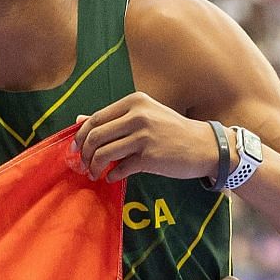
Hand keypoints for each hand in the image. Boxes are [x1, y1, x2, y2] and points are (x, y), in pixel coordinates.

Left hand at [74, 94, 227, 183]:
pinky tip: (113, 177)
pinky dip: (111, 175)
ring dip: (94, 168)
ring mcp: (144, 135)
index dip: (80, 137)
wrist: (203, 146)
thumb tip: (78, 121)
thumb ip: (112, 119)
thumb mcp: (143, 117)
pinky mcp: (149, 157)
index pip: (95, 119)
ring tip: (96, 173)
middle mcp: (138, 115)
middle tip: (84, 166)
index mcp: (134, 102)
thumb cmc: (170, 132)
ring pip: (103, 153)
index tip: (75, 151)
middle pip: (95, 136)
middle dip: (84, 155)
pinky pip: (119, 169)